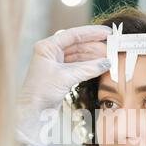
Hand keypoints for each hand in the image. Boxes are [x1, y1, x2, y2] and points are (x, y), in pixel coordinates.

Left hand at [16, 25, 111, 145]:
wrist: (32, 113)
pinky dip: (90, 67)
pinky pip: (78, 66)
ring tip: (110, 57)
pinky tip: (101, 66)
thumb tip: (108, 62)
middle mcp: (51, 52)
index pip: (73, 35)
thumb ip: (88, 69)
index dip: (92, 33)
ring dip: (94, 57)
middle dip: (95, 46)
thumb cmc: (42, 92)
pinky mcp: (60, 75)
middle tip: (113, 46)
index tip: (108, 32)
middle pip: (78, 44)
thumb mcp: (66, 77)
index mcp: (47, 47)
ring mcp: (56, 64)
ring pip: (79, 56)